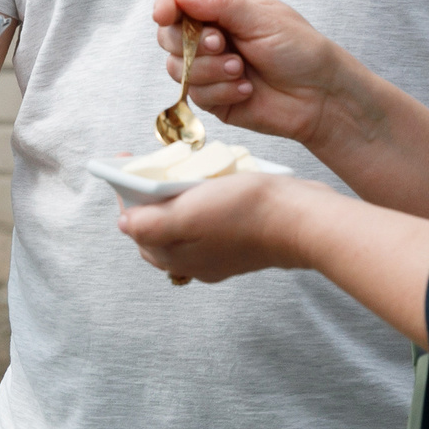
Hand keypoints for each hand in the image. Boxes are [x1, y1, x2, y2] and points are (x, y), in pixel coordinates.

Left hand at [118, 174, 302, 285]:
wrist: (303, 219)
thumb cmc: (247, 213)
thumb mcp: (188, 214)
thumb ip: (150, 224)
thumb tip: (125, 225)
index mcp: (178, 256)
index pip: (137, 230)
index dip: (127, 199)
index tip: (125, 168)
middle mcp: (197, 260)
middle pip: (159, 229)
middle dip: (149, 199)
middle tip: (150, 168)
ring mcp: (221, 253)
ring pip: (185, 224)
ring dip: (176, 200)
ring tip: (179, 173)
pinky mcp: (243, 240)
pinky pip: (211, 221)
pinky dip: (202, 202)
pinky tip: (210, 184)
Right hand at [152, 0, 346, 151]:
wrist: (321, 96)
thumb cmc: (300, 49)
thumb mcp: (262, 17)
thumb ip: (218, 4)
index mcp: (221, 9)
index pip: (177, 3)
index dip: (167, 7)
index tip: (165, 15)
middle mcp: (210, 37)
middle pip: (169, 37)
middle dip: (191, 43)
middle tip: (222, 44)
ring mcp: (209, 69)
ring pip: (177, 69)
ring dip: (209, 70)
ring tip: (241, 70)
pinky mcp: (213, 98)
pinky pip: (196, 95)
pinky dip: (221, 91)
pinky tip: (246, 89)